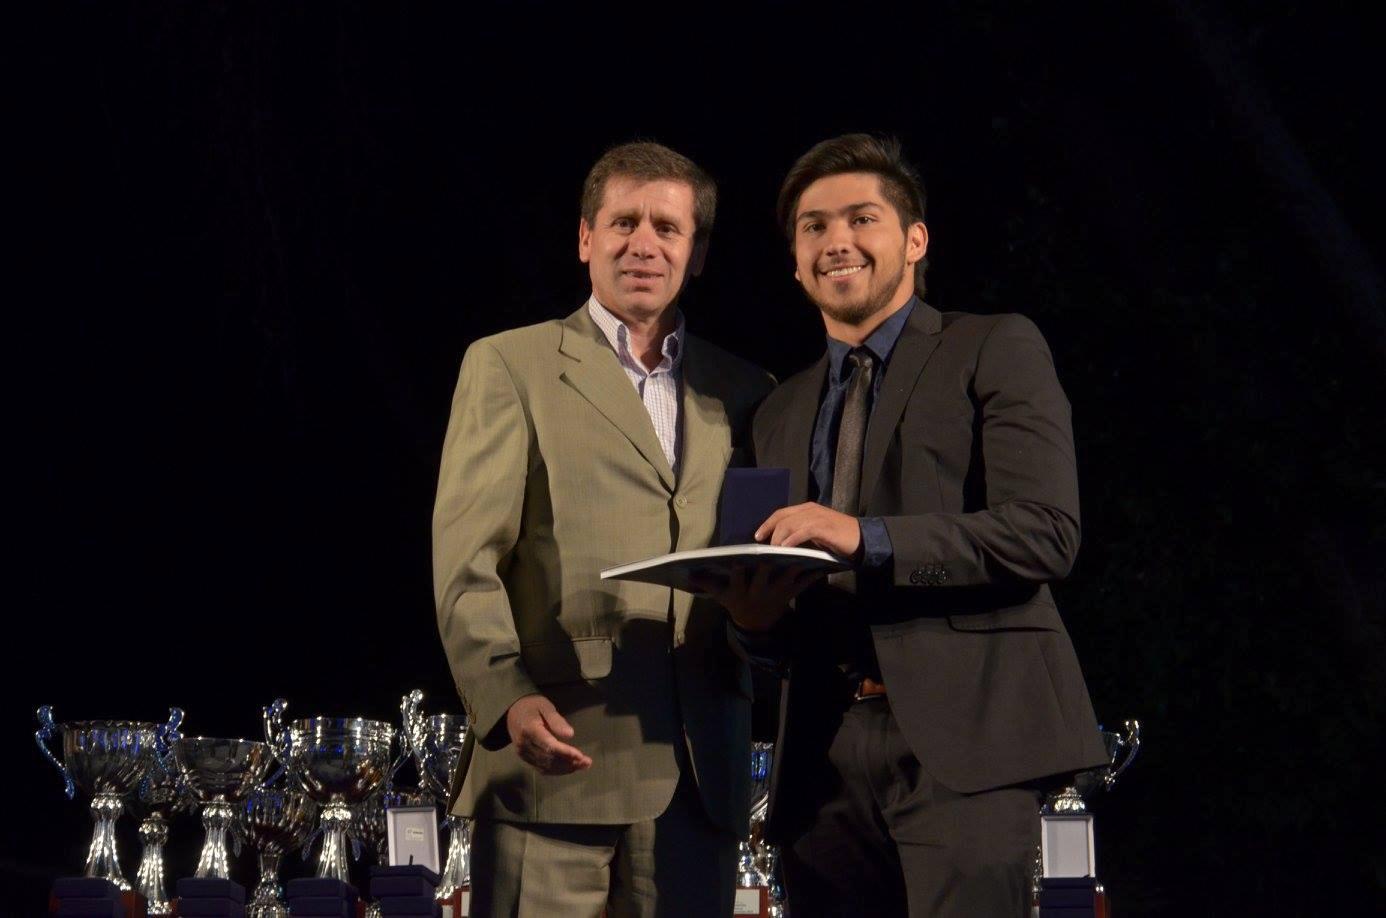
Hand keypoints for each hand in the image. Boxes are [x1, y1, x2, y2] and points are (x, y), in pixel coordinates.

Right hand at [505, 694, 592, 774]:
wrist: (512, 712)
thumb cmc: (531, 706)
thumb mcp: (545, 706)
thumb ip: (556, 720)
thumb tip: (570, 735)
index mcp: (529, 730)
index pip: (549, 746)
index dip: (565, 752)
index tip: (580, 755)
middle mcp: (524, 745)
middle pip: (549, 759)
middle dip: (569, 762)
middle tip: (587, 762)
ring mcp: (523, 754)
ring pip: (546, 766)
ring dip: (565, 768)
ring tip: (582, 766)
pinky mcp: (525, 758)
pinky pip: (541, 768)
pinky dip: (556, 770)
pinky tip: (569, 768)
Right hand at [695, 562, 821, 632]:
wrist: (757, 624)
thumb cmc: (736, 603)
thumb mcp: (720, 595)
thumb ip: (707, 583)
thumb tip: (689, 572)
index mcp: (740, 591)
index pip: (737, 579)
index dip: (738, 570)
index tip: (738, 559)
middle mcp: (758, 593)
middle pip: (764, 576)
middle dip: (769, 563)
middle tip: (775, 547)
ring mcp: (776, 594)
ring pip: (787, 577)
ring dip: (796, 565)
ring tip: (804, 550)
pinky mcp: (790, 594)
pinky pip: (804, 584)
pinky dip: (814, 574)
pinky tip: (823, 563)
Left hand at [755, 502, 862, 560]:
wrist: (863, 538)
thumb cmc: (839, 538)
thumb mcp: (817, 534)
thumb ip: (802, 534)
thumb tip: (783, 544)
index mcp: (807, 509)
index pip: (781, 513)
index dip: (767, 523)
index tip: (758, 535)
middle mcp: (810, 510)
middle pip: (782, 517)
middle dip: (768, 530)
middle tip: (761, 544)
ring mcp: (817, 517)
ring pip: (789, 524)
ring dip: (778, 538)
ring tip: (772, 550)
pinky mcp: (823, 527)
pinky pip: (802, 532)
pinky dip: (792, 540)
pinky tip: (785, 549)